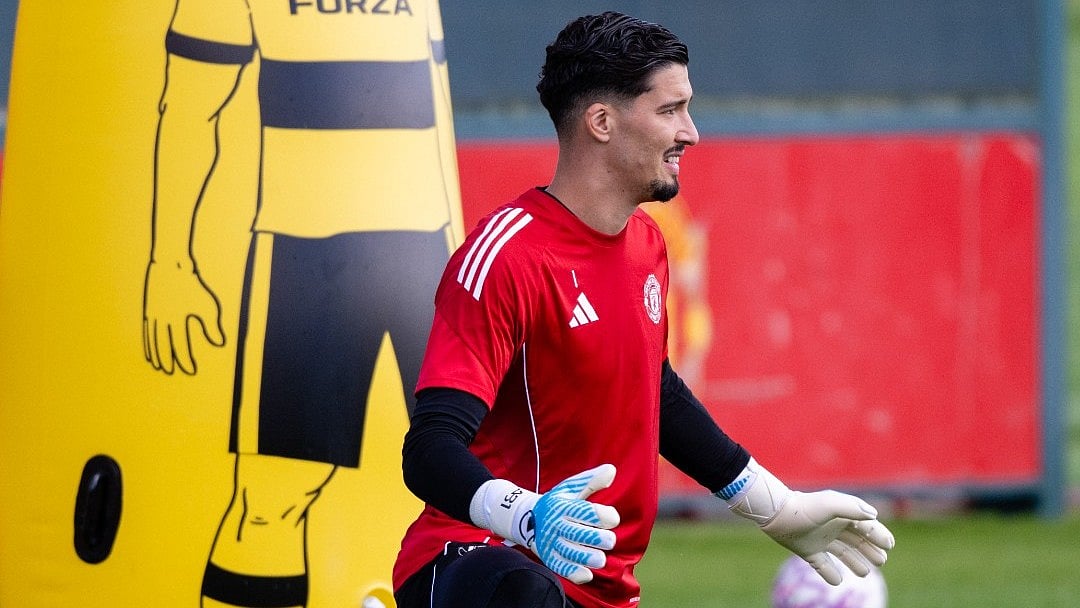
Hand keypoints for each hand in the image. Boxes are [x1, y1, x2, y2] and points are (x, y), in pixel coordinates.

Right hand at [142, 259, 224, 373]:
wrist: (171, 264)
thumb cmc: (192, 284)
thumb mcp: (207, 304)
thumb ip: (212, 326)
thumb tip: (219, 343)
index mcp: (176, 319)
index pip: (180, 345)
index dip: (185, 359)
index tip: (190, 370)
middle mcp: (162, 319)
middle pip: (164, 345)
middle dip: (168, 360)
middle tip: (170, 372)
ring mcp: (153, 314)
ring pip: (153, 340)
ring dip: (156, 354)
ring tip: (159, 366)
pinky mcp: (149, 309)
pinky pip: (148, 331)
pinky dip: (148, 343)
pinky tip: (150, 351)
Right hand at [471, 464, 620, 583]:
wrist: (526, 518)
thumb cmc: (557, 503)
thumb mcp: (571, 488)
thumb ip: (591, 481)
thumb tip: (611, 470)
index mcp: (562, 506)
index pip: (583, 511)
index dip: (601, 515)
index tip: (613, 518)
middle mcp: (555, 524)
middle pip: (578, 534)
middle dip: (597, 539)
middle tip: (610, 541)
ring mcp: (551, 542)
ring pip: (570, 552)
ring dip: (587, 557)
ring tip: (601, 559)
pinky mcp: (548, 557)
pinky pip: (560, 567)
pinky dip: (573, 572)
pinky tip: (587, 574)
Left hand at [720, 458, 893, 584]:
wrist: (776, 514)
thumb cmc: (805, 507)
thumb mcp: (830, 503)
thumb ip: (853, 508)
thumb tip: (874, 516)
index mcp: (841, 514)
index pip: (865, 526)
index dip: (879, 535)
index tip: (889, 546)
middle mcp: (833, 527)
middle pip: (857, 540)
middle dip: (870, 550)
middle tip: (882, 560)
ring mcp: (820, 539)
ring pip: (843, 553)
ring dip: (855, 562)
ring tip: (866, 572)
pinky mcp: (807, 550)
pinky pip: (822, 565)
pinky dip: (830, 573)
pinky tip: (837, 580)